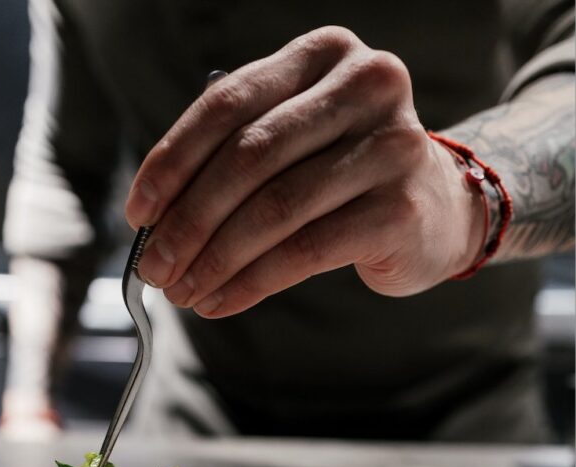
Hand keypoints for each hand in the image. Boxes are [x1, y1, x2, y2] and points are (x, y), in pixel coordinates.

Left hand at [126, 27, 485, 317]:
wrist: (438, 206)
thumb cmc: (344, 174)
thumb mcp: (293, 140)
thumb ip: (233, 158)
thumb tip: (154, 221)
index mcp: (323, 55)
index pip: (228, 104)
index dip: (171, 162)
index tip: (137, 213)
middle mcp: (364, 86)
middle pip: (248, 159)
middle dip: (187, 222)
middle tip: (154, 268)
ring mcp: (390, 146)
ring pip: (273, 210)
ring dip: (213, 260)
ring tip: (182, 291)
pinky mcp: (400, 208)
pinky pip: (303, 252)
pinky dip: (250, 283)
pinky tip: (220, 302)